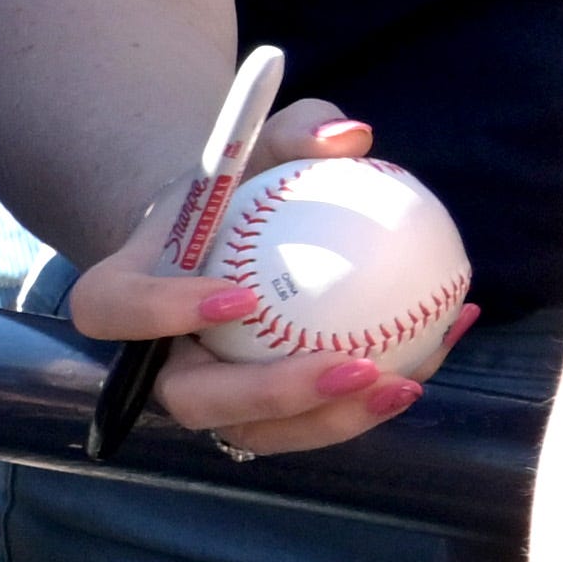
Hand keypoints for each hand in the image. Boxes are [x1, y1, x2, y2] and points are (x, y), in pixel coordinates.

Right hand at [55, 101, 423, 459]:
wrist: (230, 240)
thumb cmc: (237, 187)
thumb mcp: (262, 142)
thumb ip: (298, 129)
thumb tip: (351, 137)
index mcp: (126, 292)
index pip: (117, 311)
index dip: (162, 315)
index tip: (238, 296)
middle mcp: (157, 360)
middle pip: (193, 398)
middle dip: (270, 395)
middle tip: (351, 365)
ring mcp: (208, 398)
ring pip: (256, 432)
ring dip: (331, 419)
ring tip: (404, 382)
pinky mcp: (260, 417)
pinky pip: (311, 422)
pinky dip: (375, 397)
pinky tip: (445, 339)